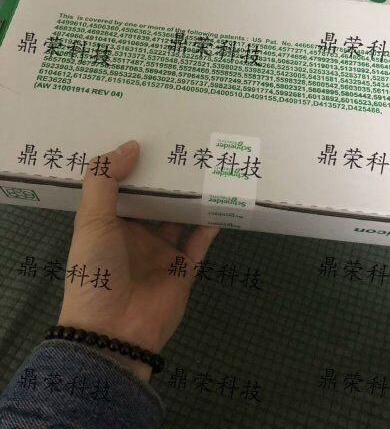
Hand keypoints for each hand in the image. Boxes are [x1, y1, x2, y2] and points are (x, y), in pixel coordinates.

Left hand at [58, 140, 219, 380]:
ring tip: (206, 166)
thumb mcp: (90, 221)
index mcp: (110, 225)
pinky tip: (220, 199)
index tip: (149, 137)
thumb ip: (105, 181)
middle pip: (155, 200)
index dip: (133, 166)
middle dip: (167, 178)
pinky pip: (200, 241)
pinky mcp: (184, 268)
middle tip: (184, 143)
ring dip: (190, 196)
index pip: (123, 188)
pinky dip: (210, 222)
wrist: (112, 331)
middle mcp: (136, 236)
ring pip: (180, 217)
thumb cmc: (95, 271)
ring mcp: (162, 252)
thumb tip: (131, 145)